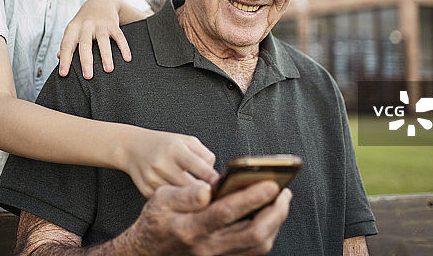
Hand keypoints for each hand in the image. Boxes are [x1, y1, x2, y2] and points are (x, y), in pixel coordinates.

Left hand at [58, 0, 130, 78]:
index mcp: (73, 29)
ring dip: (106, 56)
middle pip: (85, 44)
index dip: (64, 60)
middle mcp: (86, 25)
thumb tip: (59, 57)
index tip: (63, 74)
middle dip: (86, 61)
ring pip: (103, 40)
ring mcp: (100, 24)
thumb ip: (67, 44)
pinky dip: (124, 47)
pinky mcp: (112, 23)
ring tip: (109, 70)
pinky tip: (127, 58)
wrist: (100, 2)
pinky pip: (119, 36)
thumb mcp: (73, 30)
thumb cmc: (84, 22)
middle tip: (88, 76)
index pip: (66, 45)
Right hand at [122, 128, 218, 197]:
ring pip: (179, 198)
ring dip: (190, 199)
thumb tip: (213, 177)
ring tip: (196, 196)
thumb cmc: (165, 144)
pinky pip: (167, 202)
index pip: (197, 166)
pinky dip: (176, 202)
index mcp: (175, 149)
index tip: (220, 186)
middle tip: (211, 195)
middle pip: (189, 187)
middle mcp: (162, 163)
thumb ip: (205, 155)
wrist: (133, 148)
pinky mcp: (146, 191)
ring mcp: (152, 178)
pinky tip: (179, 197)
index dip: (211, 178)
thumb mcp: (187, 141)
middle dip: (202, 193)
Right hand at [125, 179, 290, 254]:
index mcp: (191, 227)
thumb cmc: (157, 222)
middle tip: (284, 192)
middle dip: (275, 212)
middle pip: (253, 234)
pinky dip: (267, 233)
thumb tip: (207, 187)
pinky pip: (253, 251)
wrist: (148, 253)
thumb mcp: (160, 200)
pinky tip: (269, 216)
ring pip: (258, 246)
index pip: (227, 212)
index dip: (252, 197)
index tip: (271, 183)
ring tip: (280, 201)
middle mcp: (208, 247)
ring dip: (275, 223)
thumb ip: (185, 194)